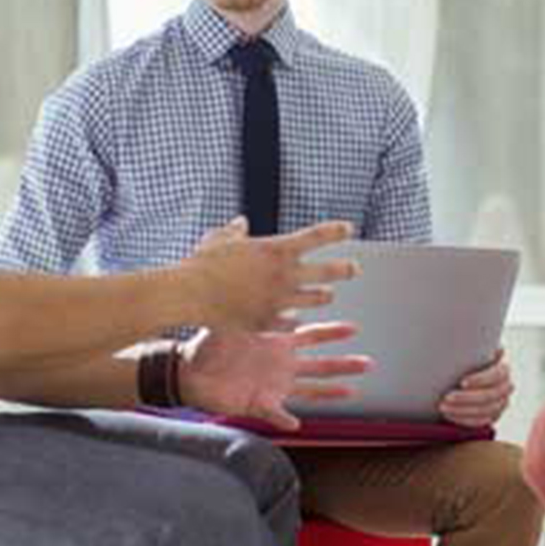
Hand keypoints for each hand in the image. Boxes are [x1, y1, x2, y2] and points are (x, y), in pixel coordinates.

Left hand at [178, 321, 371, 431]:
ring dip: (330, 392)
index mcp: (277, 344)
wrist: (187, 372)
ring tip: (351, 392)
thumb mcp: (233, 323)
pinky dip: (284, 419)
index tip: (353, 328)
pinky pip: (275, 414)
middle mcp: (280, 365)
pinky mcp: (258, 403)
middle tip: (368, 363)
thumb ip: (249, 313)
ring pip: (309, 390)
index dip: (332, 333)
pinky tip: (295, 423)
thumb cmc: (208, 344)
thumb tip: (264, 295)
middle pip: (320, 365)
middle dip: (345, 364)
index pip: (311, 336)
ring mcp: (273, 385)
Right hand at [184, 217, 358, 333]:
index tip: (348, 229)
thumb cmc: (203, 263)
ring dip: (323, 296)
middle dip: (345, 269)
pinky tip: (296, 318)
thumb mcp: (220, 239)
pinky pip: (292, 321)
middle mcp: (285, 274)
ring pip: (318, 299)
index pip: (317, 236)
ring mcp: (280, 300)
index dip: (336, 232)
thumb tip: (240, 223)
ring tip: (326, 294)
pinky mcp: (270, 322)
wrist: (190, 295)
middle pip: (330, 271)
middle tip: (354, 268)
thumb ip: (235, 231)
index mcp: (278, 249)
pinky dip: (294, 318)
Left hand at [438, 349, 511, 427]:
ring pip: (486, 411)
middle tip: (446, 397)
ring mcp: (501, 403)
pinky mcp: (493, 416)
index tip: (462, 382)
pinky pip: (482, 422)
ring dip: (463, 411)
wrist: (460, 380)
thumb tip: (484, 345)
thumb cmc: (463, 363)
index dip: (481, 379)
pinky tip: (449, 415)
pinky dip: (464, 420)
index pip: (497, 375)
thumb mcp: (468, 353)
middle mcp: (505, 386)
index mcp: (502, 369)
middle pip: (490, 395)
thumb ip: (473, 349)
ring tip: (443, 407)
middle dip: (466, 398)